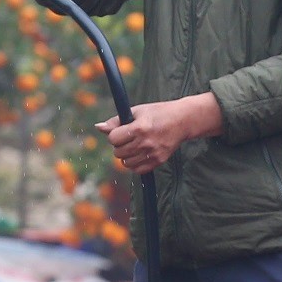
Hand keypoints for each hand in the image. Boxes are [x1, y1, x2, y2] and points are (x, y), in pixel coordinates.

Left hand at [96, 93, 223, 174]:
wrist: (182, 120)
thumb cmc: (157, 113)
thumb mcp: (137, 111)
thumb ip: (116, 121)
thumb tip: (98, 127)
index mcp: (139, 128)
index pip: (113, 139)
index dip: (114, 135)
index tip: (121, 130)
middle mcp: (145, 142)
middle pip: (118, 152)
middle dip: (119, 145)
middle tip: (128, 138)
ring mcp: (153, 153)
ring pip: (126, 163)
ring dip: (126, 155)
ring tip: (135, 145)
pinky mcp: (159, 161)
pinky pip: (137, 170)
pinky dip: (135, 164)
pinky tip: (140, 153)